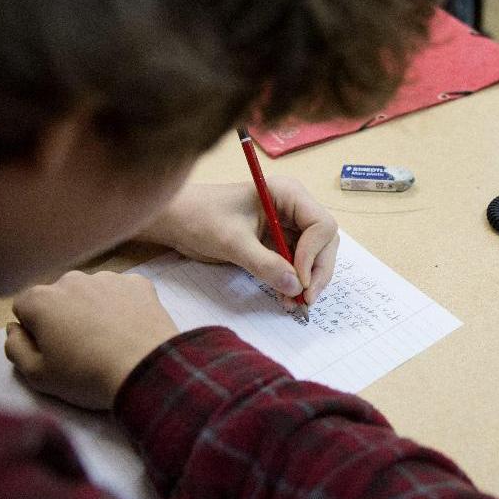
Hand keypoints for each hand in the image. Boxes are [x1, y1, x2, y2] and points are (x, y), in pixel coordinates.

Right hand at [4, 271, 178, 409]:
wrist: (146, 370)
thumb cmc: (87, 376)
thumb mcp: (37, 375)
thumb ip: (14, 348)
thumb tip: (14, 329)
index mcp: (41, 300)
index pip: (24, 308)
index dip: (34, 331)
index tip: (51, 350)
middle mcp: (71, 279)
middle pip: (59, 297)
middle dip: (64, 316)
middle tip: (82, 348)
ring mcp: (107, 278)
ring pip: (92, 292)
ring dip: (94, 309)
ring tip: (109, 341)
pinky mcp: (138, 283)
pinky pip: (123, 292)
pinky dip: (124, 306)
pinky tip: (130, 329)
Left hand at [136, 179, 338, 304]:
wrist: (175, 221)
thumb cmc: (199, 218)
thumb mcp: (233, 242)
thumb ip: (265, 264)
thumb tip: (295, 288)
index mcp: (287, 194)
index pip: (321, 225)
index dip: (314, 254)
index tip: (297, 279)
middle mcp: (293, 208)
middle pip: (324, 242)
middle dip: (316, 271)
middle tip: (305, 299)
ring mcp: (287, 225)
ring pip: (313, 256)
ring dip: (307, 281)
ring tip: (294, 304)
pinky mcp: (277, 242)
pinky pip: (295, 264)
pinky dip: (293, 282)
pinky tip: (285, 298)